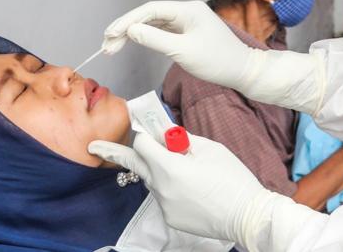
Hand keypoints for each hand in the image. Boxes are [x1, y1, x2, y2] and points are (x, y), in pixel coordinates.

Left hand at [89, 133, 326, 251]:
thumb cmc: (233, 179)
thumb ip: (182, 140)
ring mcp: (164, 205)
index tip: (140, 126)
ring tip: (184, 171)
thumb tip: (164, 134)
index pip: (142, 144)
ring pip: (152, 180)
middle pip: (134, 163)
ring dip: (158, 170)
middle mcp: (160, 187)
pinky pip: (164, 197)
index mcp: (169, 167)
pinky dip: (171, 189)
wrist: (248, 216)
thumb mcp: (210, 150)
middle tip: (94, 147)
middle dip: (113, 152)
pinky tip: (192, 191)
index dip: (144, 133)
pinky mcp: (170, 217)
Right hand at [101, 1, 251, 90]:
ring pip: (152, 24)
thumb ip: (155, 39)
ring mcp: (185, 21)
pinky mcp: (186, 32)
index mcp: (186, 10)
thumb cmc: (216, 61)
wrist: (241, 70)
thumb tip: (131, 31)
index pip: (149, 10)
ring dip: (133, 35)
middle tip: (107, 45)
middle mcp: (185, 12)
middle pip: (148, 16)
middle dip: (126, 29)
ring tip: (112, 48)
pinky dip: (145, 38)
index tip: (110, 34)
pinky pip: (161, 31)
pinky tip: (132, 44)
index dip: (127, 21)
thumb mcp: (183, 51)